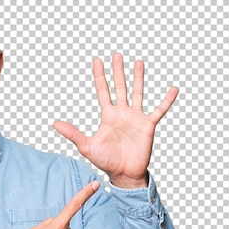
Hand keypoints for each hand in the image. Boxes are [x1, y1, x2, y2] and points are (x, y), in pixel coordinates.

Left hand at [53, 53, 177, 187]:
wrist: (124, 173)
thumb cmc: (105, 161)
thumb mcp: (87, 146)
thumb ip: (73, 134)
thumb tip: (55, 123)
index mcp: (108, 116)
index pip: (103, 91)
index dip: (100, 76)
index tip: (97, 61)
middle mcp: (122, 113)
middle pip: (120, 87)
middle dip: (117, 71)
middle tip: (116, 55)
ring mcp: (136, 118)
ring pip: (138, 93)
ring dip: (138, 78)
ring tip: (138, 62)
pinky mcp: (148, 126)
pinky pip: (159, 110)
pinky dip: (166, 100)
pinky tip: (173, 89)